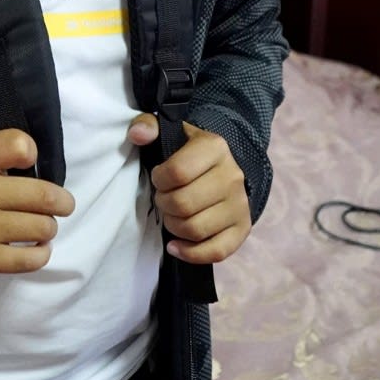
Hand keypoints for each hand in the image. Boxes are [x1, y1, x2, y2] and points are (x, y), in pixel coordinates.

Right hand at [0, 129, 74, 280]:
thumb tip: (39, 163)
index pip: (21, 146)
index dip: (32, 154)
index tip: (29, 165)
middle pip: (44, 195)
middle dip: (62, 202)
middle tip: (63, 204)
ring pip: (42, 228)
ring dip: (49, 228)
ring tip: (41, 226)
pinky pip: (30, 259)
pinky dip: (41, 253)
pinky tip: (36, 247)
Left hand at [127, 114, 250, 263]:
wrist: (219, 167)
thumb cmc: (187, 152)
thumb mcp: (169, 131)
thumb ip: (147, 125)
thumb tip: (136, 135)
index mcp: (214, 147)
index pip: (177, 172)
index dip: (159, 180)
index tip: (158, 179)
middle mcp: (232, 176)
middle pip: (184, 204)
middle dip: (164, 205)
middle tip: (163, 199)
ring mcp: (240, 204)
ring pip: (195, 229)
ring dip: (174, 227)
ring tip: (172, 215)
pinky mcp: (243, 228)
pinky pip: (216, 251)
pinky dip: (191, 254)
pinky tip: (176, 246)